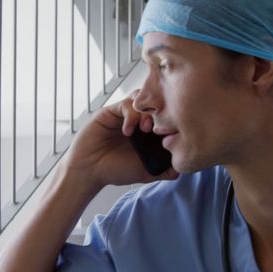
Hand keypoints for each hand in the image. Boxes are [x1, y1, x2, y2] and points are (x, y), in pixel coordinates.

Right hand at [63, 91, 177, 189]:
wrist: (90, 171)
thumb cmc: (114, 170)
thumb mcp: (145, 172)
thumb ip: (163, 171)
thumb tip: (182, 169)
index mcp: (147, 132)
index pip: (165, 116)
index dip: (172, 121)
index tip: (173, 135)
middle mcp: (137, 120)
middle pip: (155, 103)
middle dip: (161, 114)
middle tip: (160, 130)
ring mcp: (124, 114)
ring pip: (142, 99)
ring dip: (147, 112)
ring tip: (145, 129)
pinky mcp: (110, 112)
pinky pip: (126, 104)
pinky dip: (131, 115)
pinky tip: (128, 131)